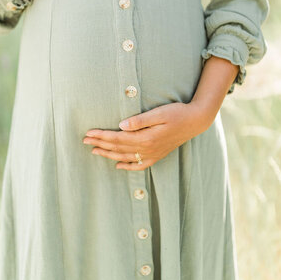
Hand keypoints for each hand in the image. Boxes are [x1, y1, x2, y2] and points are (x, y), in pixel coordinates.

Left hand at [82, 101, 217, 170]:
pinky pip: (139, 165)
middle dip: (100, 145)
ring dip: (108, 155)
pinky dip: (127, 166)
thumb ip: (140, 120)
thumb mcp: (159, 113)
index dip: (101, 136)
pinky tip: (118, 165)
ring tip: (94, 152)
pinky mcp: (157, 155)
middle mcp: (147, 149)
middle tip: (84, 141)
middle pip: (118, 148)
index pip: (117, 138)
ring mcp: (152, 154)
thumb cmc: (177, 112)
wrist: (196, 121)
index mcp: (146, 138)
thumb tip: (121, 125)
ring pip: (125, 157)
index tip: (88, 133)